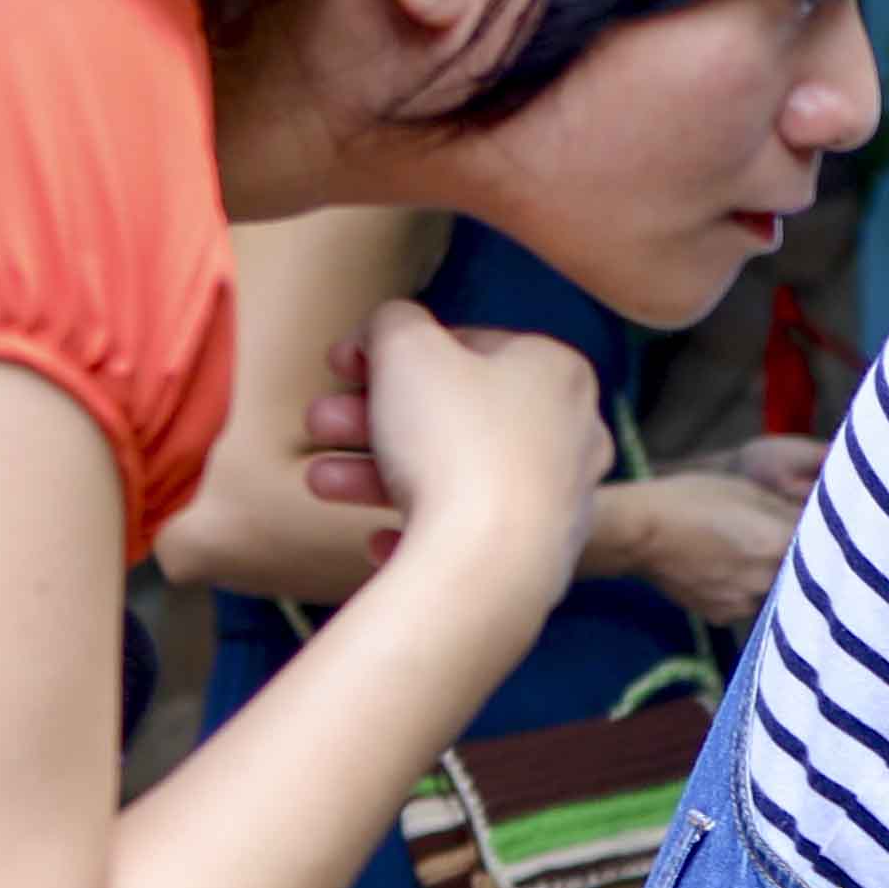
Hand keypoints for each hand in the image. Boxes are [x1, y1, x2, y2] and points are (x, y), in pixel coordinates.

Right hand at [302, 304, 605, 599]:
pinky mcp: (540, 557)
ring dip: (374, 474)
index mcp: (556, 371)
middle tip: (316, 422)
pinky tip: (377, 542)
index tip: (338, 365)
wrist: (488, 565)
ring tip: (317, 482)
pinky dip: (417, 532)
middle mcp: (571, 433)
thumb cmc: (453, 442)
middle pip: (452, 415)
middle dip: (370, 417)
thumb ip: (393, 322)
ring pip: (452, 475)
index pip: (465, 345)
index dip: (391, 349)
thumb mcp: (406, 349)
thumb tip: (390, 328)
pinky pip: (468, 535)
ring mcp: (559, 500)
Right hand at [591, 448, 811, 628]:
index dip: (825, 541)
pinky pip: (747, 604)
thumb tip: (822, 518)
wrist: (638, 531)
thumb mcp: (749, 491)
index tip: (829, 536)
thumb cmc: (692, 499)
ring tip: (749, 556)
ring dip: (772, 579)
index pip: (822, 548)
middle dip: (800, 563)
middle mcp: (765, 581)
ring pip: (775, 593)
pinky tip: (727, 570)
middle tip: (784, 545)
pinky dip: (746, 590)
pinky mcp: (722, 615)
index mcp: (777, 545)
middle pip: (799, 576)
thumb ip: (790, 510)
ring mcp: (743, 603)